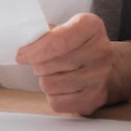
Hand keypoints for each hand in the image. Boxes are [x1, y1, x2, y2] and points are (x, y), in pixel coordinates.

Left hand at [16, 13, 130, 114]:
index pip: (57, 41)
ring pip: (50, 85)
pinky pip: (57, 103)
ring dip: (46, 81)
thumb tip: (24, 43)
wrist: (108, 67)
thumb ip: (45, 33)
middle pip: (49, 64)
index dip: (33, 51)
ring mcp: (100, 76)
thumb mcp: (66, 29)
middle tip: (41, 63)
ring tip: (55, 74)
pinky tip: (62, 88)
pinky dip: (53, 97)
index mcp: (91, 27)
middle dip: (37, 65)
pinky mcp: (95, 98)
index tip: (22, 55)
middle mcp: (100, 50)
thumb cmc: (79, 47)